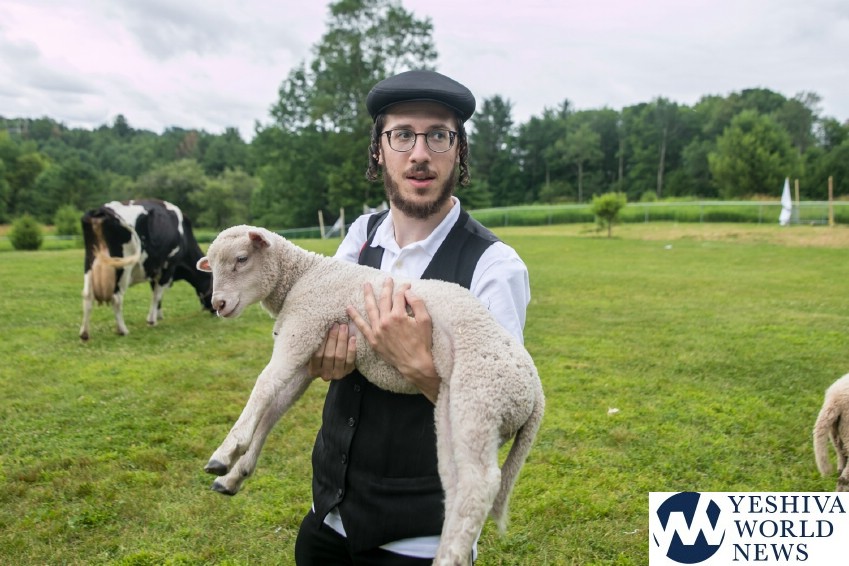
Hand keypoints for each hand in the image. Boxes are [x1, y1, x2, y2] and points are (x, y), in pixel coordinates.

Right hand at [308, 322, 356, 380]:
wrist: (330, 366)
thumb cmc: (319, 354)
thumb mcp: (314, 351)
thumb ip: (316, 344)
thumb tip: (320, 327)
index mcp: (313, 370)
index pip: (317, 355)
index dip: (322, 341)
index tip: (326, 327)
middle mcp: (325, 375)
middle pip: (329, 355)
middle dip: (333, 338)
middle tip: (337, 325)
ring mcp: (337, 374)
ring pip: (340, 357)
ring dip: (342, 341)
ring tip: (344, 328)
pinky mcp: (348, 372)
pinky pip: (350, 360)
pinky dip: (351, 349)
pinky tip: (352, 338)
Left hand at [347, 277, 439, 402]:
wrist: (414, 364)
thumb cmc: (422, 343)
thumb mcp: (425, 321)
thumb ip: (417, 303)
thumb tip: (408, 292)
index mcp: (398, 315)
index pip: (399, 296)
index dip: (403, 289)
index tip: (406, 286)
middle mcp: (385, 321)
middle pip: (384, 299)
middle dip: (386, 288)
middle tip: (386, 279)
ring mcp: (377, 330)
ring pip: (371, 308)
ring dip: (367, 296)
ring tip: (365, 286)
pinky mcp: (373, 339)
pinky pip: (362, 326)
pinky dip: (355, 316)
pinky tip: (349, 308)